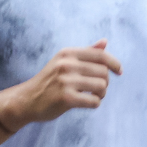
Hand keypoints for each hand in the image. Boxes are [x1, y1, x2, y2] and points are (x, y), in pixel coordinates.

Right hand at [0, 40, 121, 126]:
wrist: (27, 100)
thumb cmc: (50, 81)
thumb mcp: (64, 62)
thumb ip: (85, 53)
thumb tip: (105, 42)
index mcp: (68, 53)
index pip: (101, 55)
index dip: (114, 63)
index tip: (120, 72)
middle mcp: (67, 64)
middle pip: (104, 72)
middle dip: (105, 82)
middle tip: (96, 89)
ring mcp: (66, 81)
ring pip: (102, 86)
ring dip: (101, 94)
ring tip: (92, 96)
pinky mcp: (66, 98)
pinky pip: (94, 101)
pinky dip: (94, 104)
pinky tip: (87, 103)